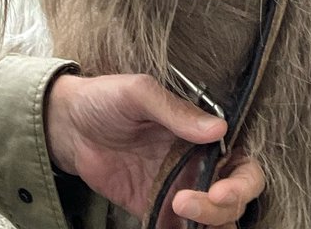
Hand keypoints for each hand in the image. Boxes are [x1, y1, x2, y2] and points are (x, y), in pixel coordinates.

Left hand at [45, 73, 264, 226]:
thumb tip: (219, 128)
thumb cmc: (105, 98)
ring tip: (174, 212)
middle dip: (221, 209)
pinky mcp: (155, 210)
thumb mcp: (138, 93)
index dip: (242, 184)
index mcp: (200, 136)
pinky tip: (164, 228)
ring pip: (213, 222)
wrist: (67, 124)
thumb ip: (175, 110)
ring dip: (207, 226)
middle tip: (186, 203)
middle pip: (232, 201)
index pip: (243, 166)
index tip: (219, 191)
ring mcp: (177, 191)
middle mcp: (197, 166)